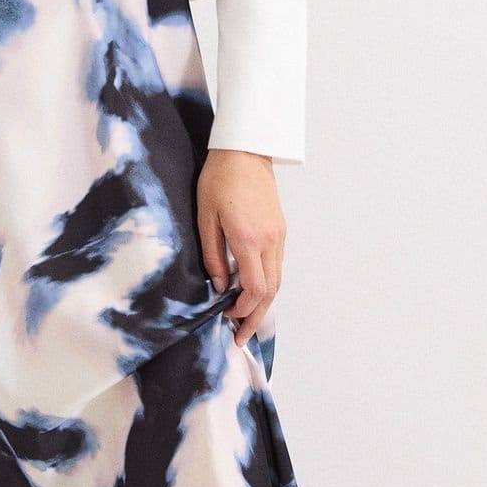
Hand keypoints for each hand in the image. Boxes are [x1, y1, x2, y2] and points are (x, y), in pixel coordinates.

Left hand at [196, 149, 285, 346]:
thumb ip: (213, 255)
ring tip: (246, 319)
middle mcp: (271, 241)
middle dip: (256, 318)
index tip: (227, 320)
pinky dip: (267, 284)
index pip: (255, 289)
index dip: (243, 311)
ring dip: (263, 303)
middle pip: (271, 291)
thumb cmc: (219, 179)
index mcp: (250, 239)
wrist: (245, 150)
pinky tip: (252, 291)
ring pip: (277, 280)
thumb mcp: (205, 217)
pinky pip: (277, 265)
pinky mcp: (280, 229)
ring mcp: (279, 235)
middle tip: (240, 336)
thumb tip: (219, 286)